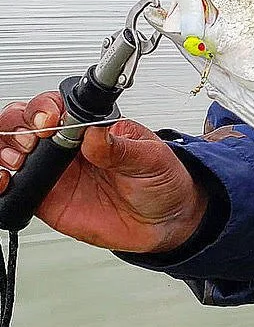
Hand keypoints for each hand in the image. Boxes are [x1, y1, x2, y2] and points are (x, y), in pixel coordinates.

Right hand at [0, 91, 208, 252]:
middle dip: (16, 127)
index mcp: (90, 127)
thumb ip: (121, 148)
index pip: (55, 106)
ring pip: (11, 151)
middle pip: (23, 123)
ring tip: (18, 163)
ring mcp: (54, 172)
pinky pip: (16, 188)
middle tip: (30, 143)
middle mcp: (66, 146)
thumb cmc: (160, 181)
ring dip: (4, 151)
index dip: (44, 109)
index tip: (49, 122)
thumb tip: (95, 134)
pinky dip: (2, 183)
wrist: (165, 221)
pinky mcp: (47, 198)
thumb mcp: (150, 159)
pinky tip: (6, 182)